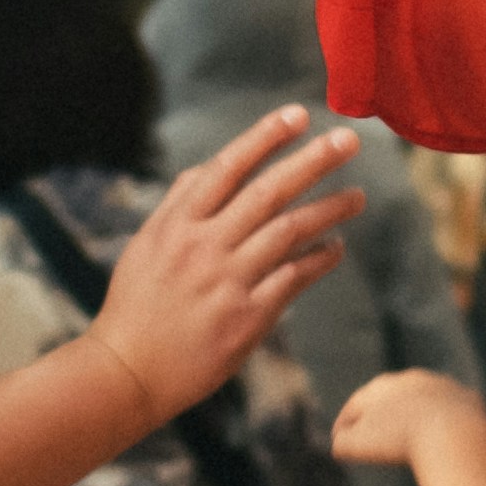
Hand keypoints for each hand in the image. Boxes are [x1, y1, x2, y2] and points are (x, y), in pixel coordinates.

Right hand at [89, 106, 365, 417]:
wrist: (127, 371)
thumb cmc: (135, 306)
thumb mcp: (146, 245)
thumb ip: (178, 204)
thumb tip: (207, 167)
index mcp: (177, 224)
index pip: (228, 167)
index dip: (265, 136)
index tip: (298, 114)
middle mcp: (203, 246)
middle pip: (268, 192)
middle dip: (312, 161)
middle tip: (349, 140)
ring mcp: (227, 282)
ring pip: (288, 231)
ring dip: (329, 210)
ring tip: (358, 197)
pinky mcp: (246, 318)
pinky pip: (293, 278)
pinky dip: (319, 259)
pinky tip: (337, 247)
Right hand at [330, 369, 485, 470]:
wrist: (451, 434)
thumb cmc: (398, 441)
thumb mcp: (357, 446)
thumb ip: (342, 443)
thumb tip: (339, 443)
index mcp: (381, 386)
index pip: (357, 404)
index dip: (346, 423)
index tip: (342, 439)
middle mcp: (411, 379)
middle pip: (391, 397)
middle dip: (381, 413)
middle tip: (374, 432)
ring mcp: (442, 385)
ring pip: (424, 400)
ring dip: (416, 414)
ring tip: (411, 433)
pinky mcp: (468, 398)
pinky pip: (454, 410)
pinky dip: (447, 422)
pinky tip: (444, 435)